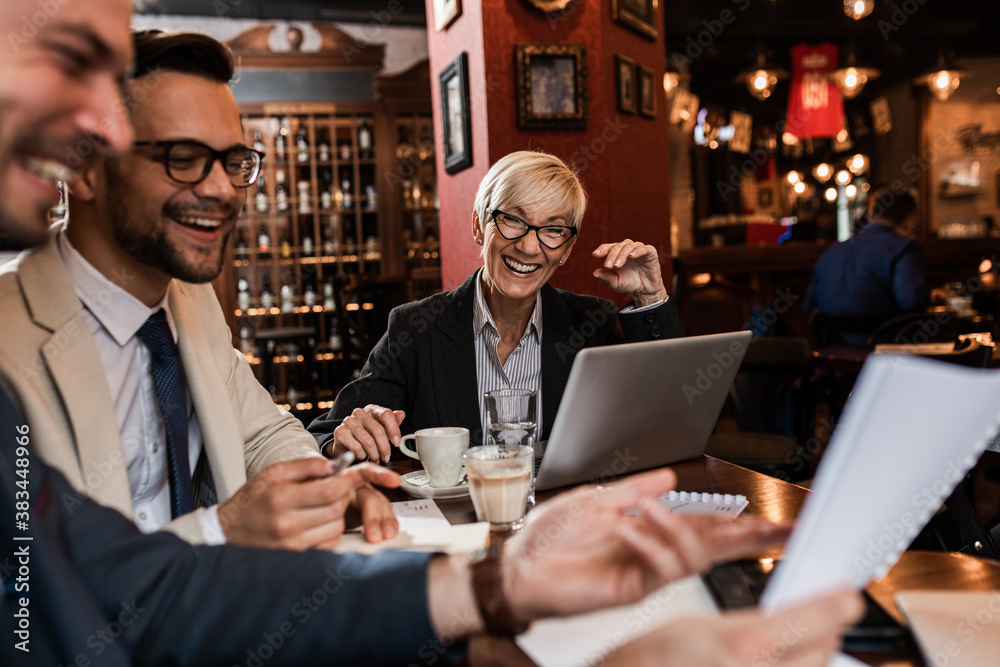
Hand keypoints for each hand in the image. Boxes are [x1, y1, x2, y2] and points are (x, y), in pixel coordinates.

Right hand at [218, 458, 400, 549]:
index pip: (330, 490)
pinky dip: (329, 531)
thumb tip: (335, 466)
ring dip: (336, 514)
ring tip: (318, 507)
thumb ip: (305, 466)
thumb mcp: (273, 473)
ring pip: (337, 527)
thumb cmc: (252, 500)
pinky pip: (328, 542)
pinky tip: (314, 524)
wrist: (228, 533)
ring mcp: (292, 544)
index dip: (349, 481)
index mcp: (282, 497)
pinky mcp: (296, 557)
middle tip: (331, 489)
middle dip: (342, 496)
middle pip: (337, 509)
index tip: (357, 476)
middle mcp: (287, 523)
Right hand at [332, 404, 405, 462]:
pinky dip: (362, 455)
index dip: (394, 429)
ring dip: (374, 454)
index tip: (396, 442)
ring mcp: (349, 421)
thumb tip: (401, 414)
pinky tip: (363, 456)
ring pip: (368, 441)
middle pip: (378, 430)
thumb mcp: (381, 429)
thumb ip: (392, 423)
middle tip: (386, 457)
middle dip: (385, 447)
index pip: (386, 414)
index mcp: (372, 409)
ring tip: (376, 458)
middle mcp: (360, 413)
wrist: (344, 443)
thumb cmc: (365, 435)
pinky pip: (356, 447)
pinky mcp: (340, 432)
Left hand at [501, 469, 789, 621]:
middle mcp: (653, 553)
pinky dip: (648, 543)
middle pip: (716, 547)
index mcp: (650, 531)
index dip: (740, 520)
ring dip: (681, 529)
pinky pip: (655, 569)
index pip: (706, 525)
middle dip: (750, 537)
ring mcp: (644, 573)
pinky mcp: (628, 589)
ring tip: (651, 509)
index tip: (773, 517)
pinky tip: (629, 526)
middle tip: (781, 529)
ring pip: (692, 559)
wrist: (518, 563)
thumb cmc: (550, 536)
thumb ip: (635, 490)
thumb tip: (669, 477)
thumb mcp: (596, 500)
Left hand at [592, 239, 667, 306]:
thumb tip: (595, 273)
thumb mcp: (615, 283)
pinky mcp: (650, 252)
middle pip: (616, 247)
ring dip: (622, 255)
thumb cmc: (628, 284)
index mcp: (616, 254)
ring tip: (617, 265)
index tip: (595, 255)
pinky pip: (644, 248)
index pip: (607, 248)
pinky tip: (632, 256)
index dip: (601, 250)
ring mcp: (638, 249)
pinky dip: (638, 251)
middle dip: (611, 256)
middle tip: (607, 266)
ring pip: (628, 246)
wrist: (644, 290)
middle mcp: (626, 249)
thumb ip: (606, 278)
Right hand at [604, 589, 863, 666]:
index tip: (847, 597)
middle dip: (824, 632)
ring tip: (792, 647)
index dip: (840, 604)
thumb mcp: (704, 623)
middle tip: (818, 619)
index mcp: (747, 645)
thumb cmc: (655, 658)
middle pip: (824, 651)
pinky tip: (773, 662)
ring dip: (810, 658)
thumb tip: (797, 619)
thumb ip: (757, 624)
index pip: (821, 618)